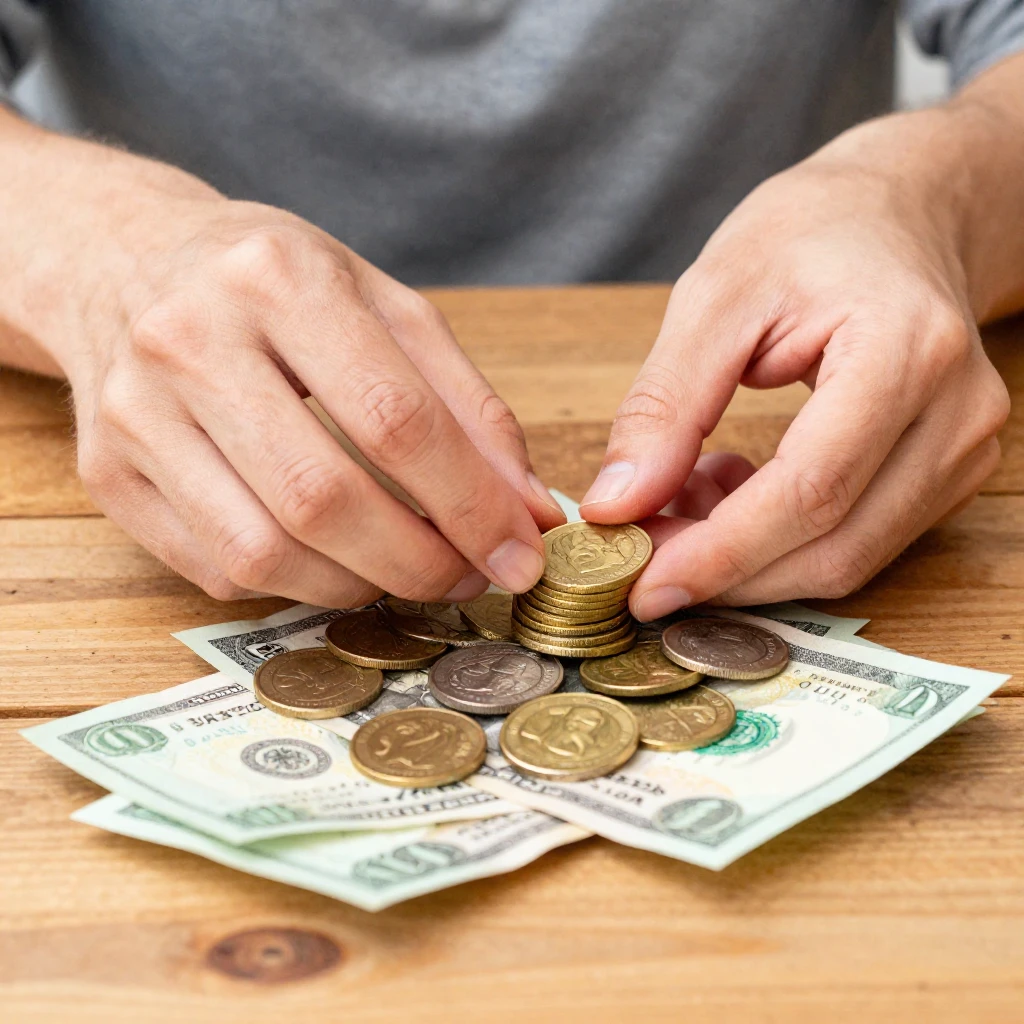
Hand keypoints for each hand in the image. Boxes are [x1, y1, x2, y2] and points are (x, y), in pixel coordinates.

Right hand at [35, 145, 562, 604]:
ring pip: (262, 551)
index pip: (394, 419)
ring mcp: (134, 413)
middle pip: (323, 497)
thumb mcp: (383, 305)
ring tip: (406, 570)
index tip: (519, 554)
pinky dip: (293, 586)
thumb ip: (467, 404)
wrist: (122, 258)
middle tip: (467, 576)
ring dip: (358, 586)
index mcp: (278, 278)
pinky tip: (331, 560)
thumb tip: (529, 510)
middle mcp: (191, 340)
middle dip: (418, 562)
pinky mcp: (106, 474)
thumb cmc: (273, 284)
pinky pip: (215, 568)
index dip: (470, 504)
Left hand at [581, 119, 1009, 618]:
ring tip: (680, 503)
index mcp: (904, 352)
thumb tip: (618, 504)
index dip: (721, 553)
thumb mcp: (714, 297)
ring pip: (848, 558)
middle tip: (641, 559)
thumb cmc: (809, 234)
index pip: (811, 489)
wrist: (897, 212)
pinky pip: (857, 538)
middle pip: (836, 545)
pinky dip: (777, 539)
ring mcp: (963, 449)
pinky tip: (726, 489)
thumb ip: (665, 405)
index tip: (643, 586)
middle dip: (726, 571)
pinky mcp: (946, 471)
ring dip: (747, 559)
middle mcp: (956, 414)